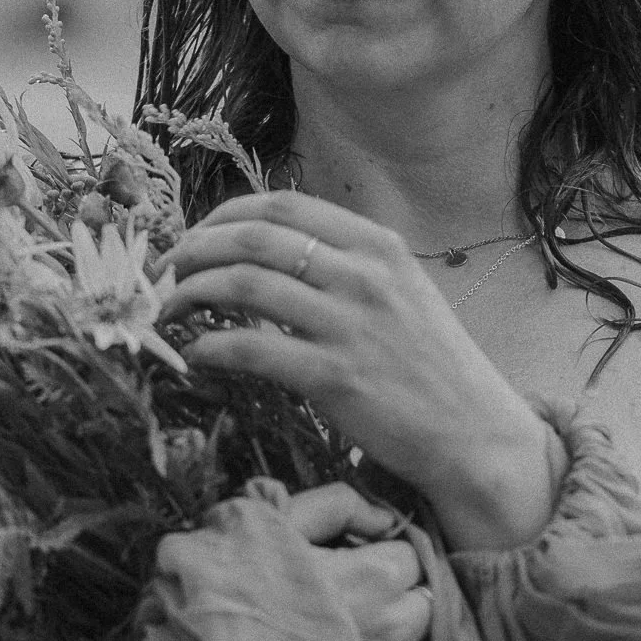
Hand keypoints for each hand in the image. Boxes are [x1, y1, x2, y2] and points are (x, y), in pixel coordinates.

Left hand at [165, 191, 564, 549]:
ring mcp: (350, 324)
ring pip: (242, 284)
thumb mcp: (403, 293)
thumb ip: (347, 266)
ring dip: (190, 293)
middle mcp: (363, 275)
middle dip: (194, 249)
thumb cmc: (433, 368)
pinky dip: (210, 346)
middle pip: (251, 237)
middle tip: (166, 273)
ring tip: (169, 310)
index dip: (223, 216)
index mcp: (377, 246)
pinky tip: (197, 354)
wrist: (474, 434)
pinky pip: (249, 347)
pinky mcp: (335, 377)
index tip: (197, 237)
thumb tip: (270, 254)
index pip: (280, 206)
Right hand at [281, 484, 440, 640]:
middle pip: (428, 604)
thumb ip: (335, 505)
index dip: (385, 559)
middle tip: (358, 611)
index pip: (413, 556)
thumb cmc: (227, 590)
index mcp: (374, 574)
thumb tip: (384, 518)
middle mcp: (393, 627)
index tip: (358, 569)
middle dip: (401, 602)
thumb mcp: (270, 523)